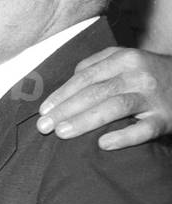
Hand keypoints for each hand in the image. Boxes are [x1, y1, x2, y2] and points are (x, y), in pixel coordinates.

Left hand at [37, 46, 171, 149]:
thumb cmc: (149, 74)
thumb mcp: (127, 60)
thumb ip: (97, 66)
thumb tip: (67, 83)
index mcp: (125, 59)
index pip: (85, 77)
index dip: (62, 94)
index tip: (43, 110)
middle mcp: (138, 75)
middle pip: (95, 92)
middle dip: (65, 110)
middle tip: (44, 126)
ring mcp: (154, 97)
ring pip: (115, 107)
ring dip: (85, 120)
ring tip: (61, 133)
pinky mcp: (167, 118)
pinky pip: (144, 129)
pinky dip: (124, 137)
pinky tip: (103, 144)